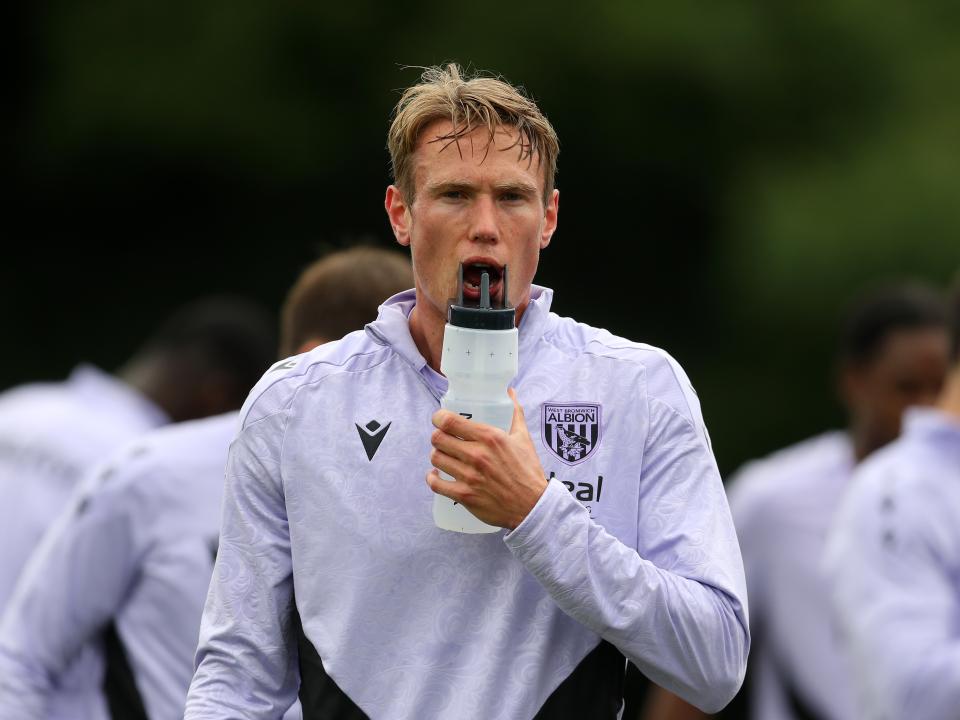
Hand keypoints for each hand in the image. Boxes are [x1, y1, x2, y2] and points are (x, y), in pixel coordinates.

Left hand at [427, 389, 547, 529]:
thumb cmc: (528, 471)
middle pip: (438, 439)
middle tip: (443, 439)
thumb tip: (509, 392)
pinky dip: (432, 478)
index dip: (438, 418)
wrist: (533, 506)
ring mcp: (469, 476)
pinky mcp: (464, 496)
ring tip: (444, 456)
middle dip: (438, 437)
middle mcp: (477, 455)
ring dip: (437, 456)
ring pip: (436, 458)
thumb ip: (514, 413)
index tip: (439, 420)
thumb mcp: (523, 438)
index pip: (450, 421)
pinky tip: (436, 475)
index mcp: (489, 437)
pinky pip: (436, 484)